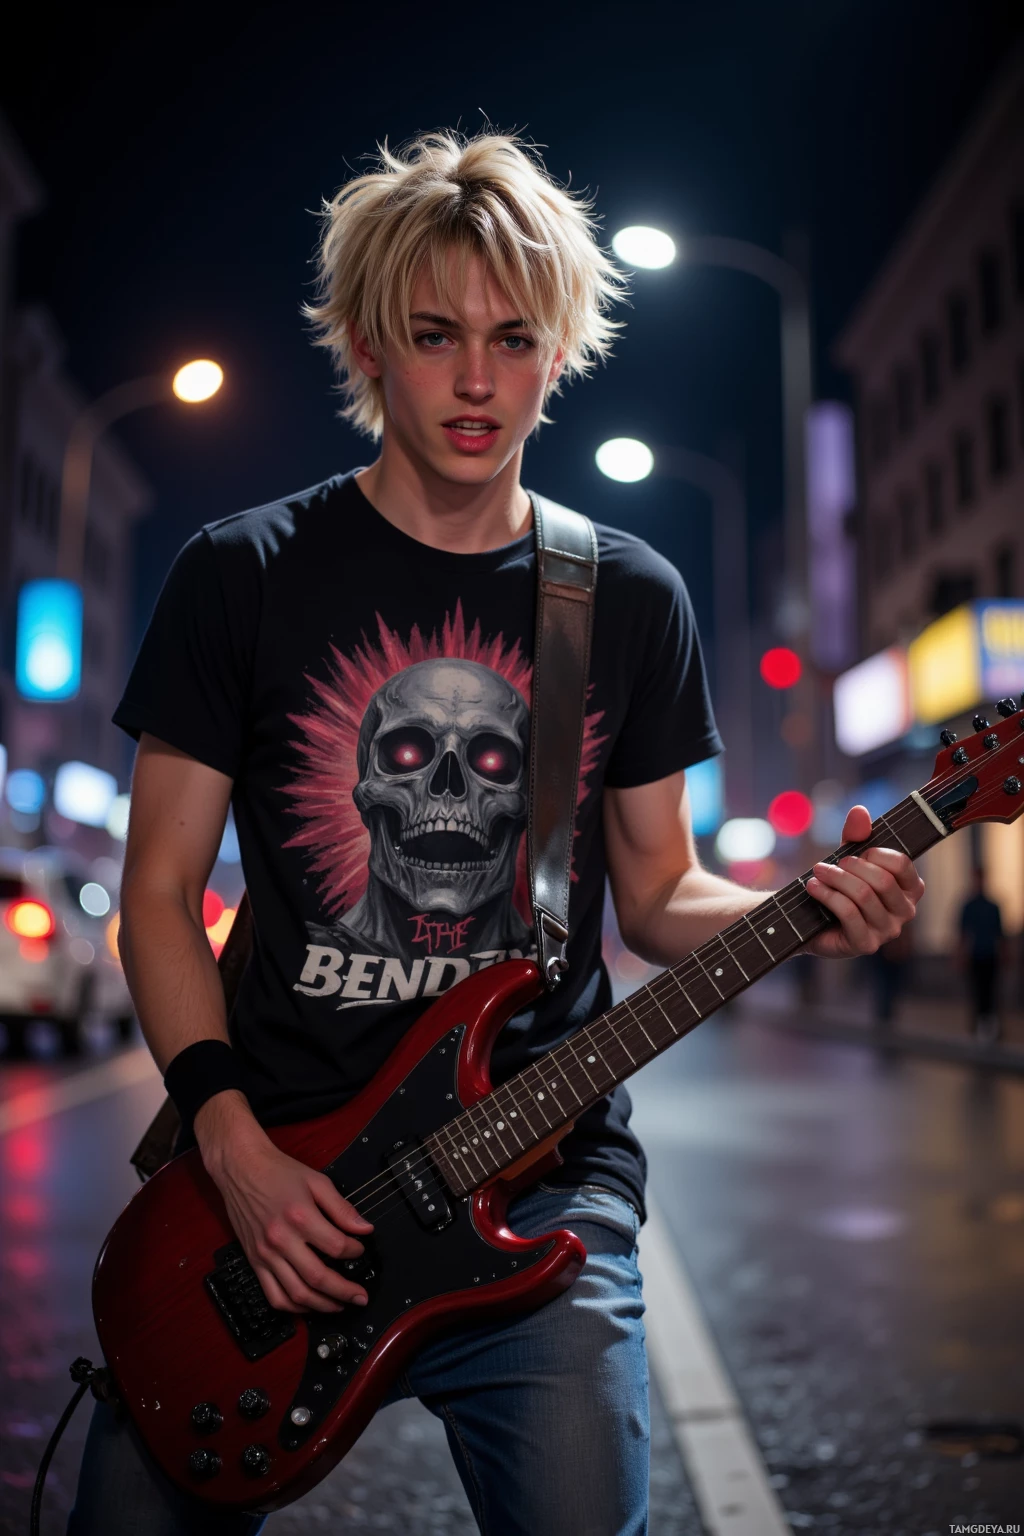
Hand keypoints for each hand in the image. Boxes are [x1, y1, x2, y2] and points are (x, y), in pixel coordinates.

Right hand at [197, 1094, 373, 1313]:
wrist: (240, 1168)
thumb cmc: (277, 1172)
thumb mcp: (316, 1181)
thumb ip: (342, 1208)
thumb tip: (365, 1228)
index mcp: (300, 1216)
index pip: (336, 1246)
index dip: (355, 1251)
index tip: (360, 1249)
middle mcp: (281, 1239)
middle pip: (318, 1277)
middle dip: (344, 1291)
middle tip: (360, 1297)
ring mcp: (265, 1254)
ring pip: (296, 1294)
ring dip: (321, 1306)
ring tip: (339, 1305)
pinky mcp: (254, 1261)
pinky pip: (273, 1296)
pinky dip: (293, 1308)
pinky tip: (308, 1306)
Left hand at [803, 805, 924, 960]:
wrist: (812, 919)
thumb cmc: (840, 886)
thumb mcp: (850, 857)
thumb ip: (857, 835)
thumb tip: (860, 811)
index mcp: (910, 889)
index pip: (902, 864)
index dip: (876, 853)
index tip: (856, 852)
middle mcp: (905, 912)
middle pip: (883, 881)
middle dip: (852, 866)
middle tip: (832, 863)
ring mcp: (888, 931)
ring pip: (864, 896)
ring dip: (836, 879)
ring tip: (818, 872)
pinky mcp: (866, 944)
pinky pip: (849, 914)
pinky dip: (828, 896)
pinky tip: (814, 887)